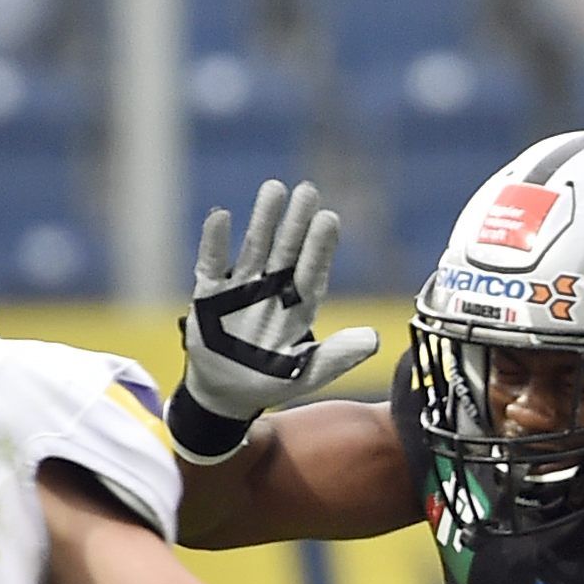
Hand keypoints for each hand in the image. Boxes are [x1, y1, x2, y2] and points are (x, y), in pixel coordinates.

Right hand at [173, 179, 381, 455]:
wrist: (227, 394)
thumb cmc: (271, 380)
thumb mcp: (307, 373)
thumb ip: (338, 357)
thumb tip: (374, 339)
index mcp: (298, 306)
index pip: (311, 270)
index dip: (320, 246)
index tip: (330, 219)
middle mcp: (273, 290)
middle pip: (286, 249)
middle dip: (296, 221)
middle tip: (308, 190)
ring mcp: (241, 289)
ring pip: (254, 247)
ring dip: (263, 220)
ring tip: (274, 189)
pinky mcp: (210, 294)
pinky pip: (212, 264)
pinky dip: (215, 242)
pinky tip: (221, 216)